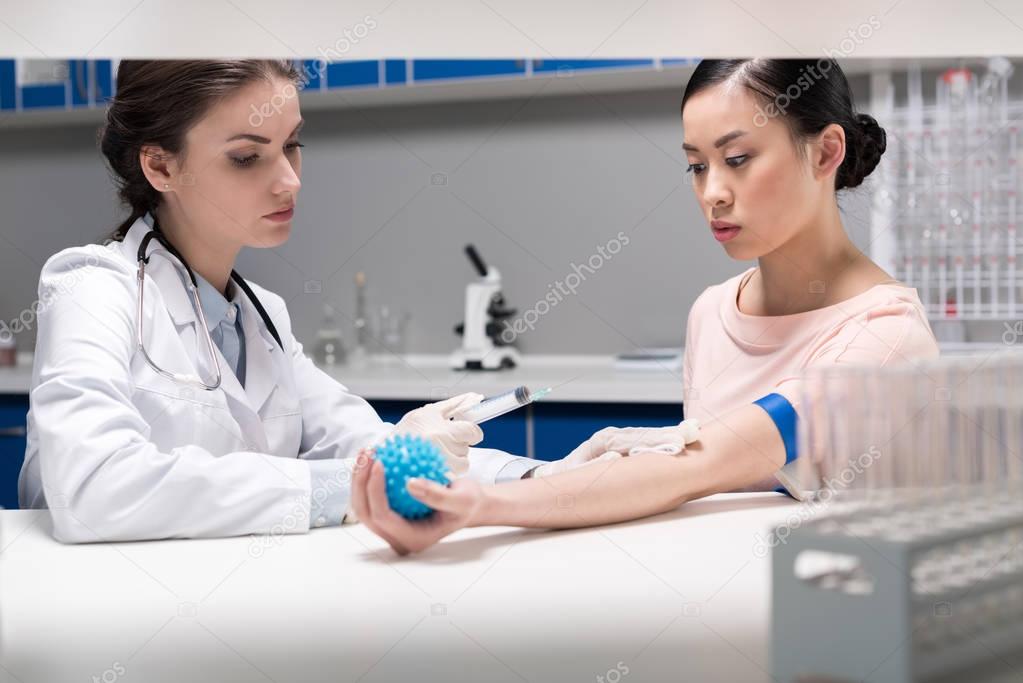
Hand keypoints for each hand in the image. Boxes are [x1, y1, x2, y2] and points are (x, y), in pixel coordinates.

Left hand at [351, 448, 484, 554]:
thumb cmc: (467, 503)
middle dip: (360, 483)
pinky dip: (368, 476)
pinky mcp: (388, 516)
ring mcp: (390, 529)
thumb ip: (438, 495)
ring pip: (364, 505)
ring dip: (360, 478)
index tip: (380, 463)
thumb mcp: (463, 499)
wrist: (468, 504)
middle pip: (366, 513)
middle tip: (368, 454)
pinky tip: (373, 454)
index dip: (375, 490)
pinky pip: (371, 496)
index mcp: (412, 539)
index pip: (383, 517)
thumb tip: (409, 484)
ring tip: (367, 451)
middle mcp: (397, 538)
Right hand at [394, 393, 484, 475]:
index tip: (466, 433)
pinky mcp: (436, 479)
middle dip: (458, 445)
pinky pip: (453, 475)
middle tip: (442, 443)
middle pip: (467, 448)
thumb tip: (475, 397)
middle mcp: (441, 449)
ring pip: (462, 463)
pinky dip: (447, 471)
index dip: (471, 432)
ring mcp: (439, 465)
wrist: (384, 454)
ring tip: (436, 454)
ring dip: (454, 459)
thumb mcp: (428, 412)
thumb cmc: (406, 432)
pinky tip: (434, 465)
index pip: (472, 431)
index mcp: (441, 430)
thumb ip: (454, 405)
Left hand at [533, 420, 700, 477]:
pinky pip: (650, 439)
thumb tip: (616, 457)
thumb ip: (594, 466)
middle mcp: (614, 436)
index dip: (654, 441)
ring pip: (649, 435)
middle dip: (667, 435)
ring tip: (694, 435)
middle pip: (645, 434)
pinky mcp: (628, 443)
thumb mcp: (576, 474)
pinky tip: (687, 437)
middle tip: (691, 437)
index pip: (632, 439)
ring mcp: (622, 438)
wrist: (561, 473)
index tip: (674, 443)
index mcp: (603, 441)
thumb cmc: (569, 478)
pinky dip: (667, 438)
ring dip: (671, 435)